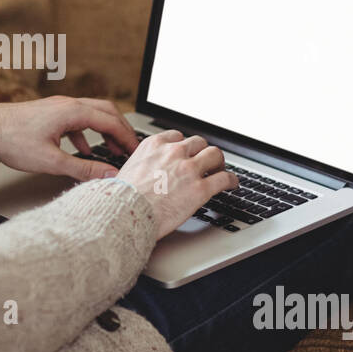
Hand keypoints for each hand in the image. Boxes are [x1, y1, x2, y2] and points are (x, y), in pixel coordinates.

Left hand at [0, 96, 139, 181]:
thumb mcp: (51, 161)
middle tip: (129, 148)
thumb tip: (107, 174)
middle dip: (120, 130)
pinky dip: (86, 133)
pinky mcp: (49, 114)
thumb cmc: (12, 140)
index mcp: (72, 111)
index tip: (136, 151)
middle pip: (105, 112)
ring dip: (104, 131)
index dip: (127, 137)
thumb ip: (83, 168)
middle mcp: (67, 104)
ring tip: (112, 149)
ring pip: (91, 114)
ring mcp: (57, 107)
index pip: (111, 121)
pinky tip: (83, 148)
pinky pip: (76, 120)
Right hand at [115, 131, 238, 237]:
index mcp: (154, 145)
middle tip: (205, 162)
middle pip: (199, 143)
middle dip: (202, 152)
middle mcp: (173, 152)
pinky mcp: (200, 189)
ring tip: (219, 170)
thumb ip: (141, 165)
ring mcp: (189, 169)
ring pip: (215, 155)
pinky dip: (231, 180)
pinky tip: (231, 184)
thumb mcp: (126, 170)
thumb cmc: (121, 198)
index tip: (187, 153)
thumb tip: (141, 173)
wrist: (125, 214)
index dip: (185, 147)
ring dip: (218, 162)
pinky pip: (224, 178)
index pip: (177, 137)